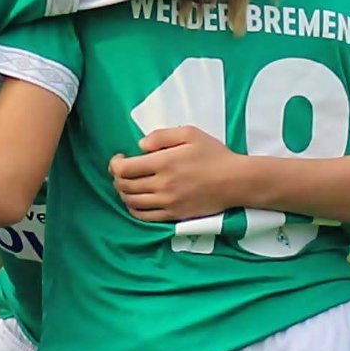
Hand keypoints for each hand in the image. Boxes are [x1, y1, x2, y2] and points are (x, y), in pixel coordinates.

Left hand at [109, 126, 246, 222]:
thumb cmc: (214, 155)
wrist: (235, 181)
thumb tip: (140, 146)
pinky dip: (134, 208)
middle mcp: (162, 185)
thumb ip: (162, 136)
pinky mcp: (173, 216)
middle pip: (125, 186)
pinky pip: (144, 217)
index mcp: (164, 163)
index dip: (114, 164)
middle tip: (122, 170)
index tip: (119, 158)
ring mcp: (167, 203)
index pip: (125, 169)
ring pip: (131, 202)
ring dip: (123, 193)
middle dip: (117, 177)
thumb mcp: (190, 133)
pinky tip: (136, 200)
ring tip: (127, 185)